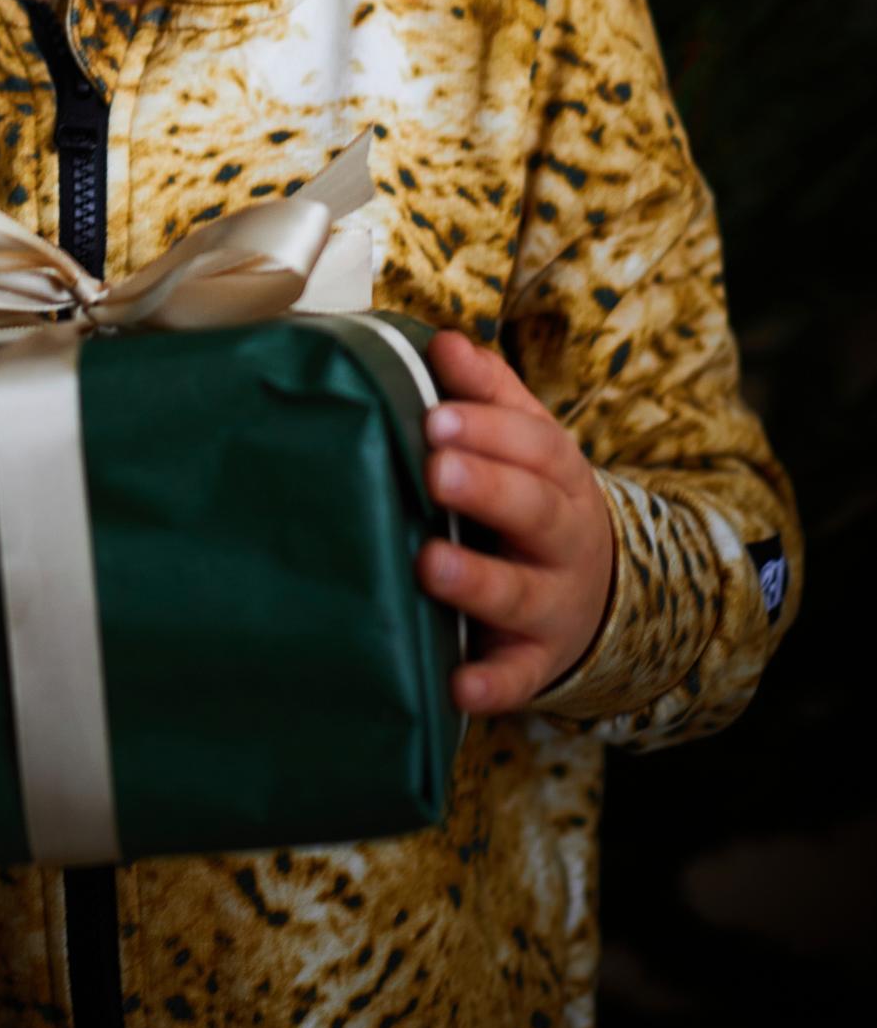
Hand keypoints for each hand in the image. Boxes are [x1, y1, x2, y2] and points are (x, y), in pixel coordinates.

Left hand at [415, 330, 614, 716]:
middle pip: (532, 510)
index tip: (437, 415)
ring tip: (429, 563)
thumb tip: (442, 341)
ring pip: (521, 593)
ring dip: (477, 580)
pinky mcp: (534, 661)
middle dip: (485, 489)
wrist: (598, 591)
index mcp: (558, 475)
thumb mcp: (527, 441)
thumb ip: (487, 390)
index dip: (488, 428)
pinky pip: (518, 678)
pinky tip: (458, 684)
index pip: (534, 445)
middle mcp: (562, 538)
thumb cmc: (534, 498)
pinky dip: (492, 686)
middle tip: (434, 469)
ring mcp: (552, 603)